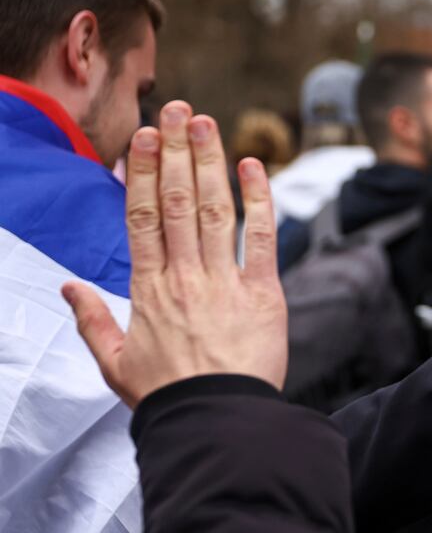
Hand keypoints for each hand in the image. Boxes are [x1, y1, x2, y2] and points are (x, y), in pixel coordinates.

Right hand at [63, 101, 285, 406]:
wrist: (216, 422)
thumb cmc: (168, 397)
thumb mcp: (115, 363)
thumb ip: (91, 320)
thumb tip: (66, 286)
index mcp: (147, 290)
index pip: (143, 218)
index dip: (143, 173)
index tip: (143, 138)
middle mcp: (183, 278)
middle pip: (177, 203)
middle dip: (176, 152)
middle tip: (176, 110)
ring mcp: (224, 284)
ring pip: (215, 211)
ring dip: (210, 162)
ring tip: (206, 123)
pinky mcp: (263, 296)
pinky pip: (262, 239)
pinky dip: (259, 201)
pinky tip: (254, 167)